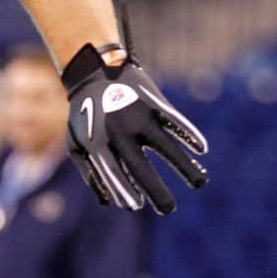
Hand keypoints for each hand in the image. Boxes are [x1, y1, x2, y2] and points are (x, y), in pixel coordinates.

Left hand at [62, 39, 207, 214]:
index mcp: (97, 142)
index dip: (124, 191)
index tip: (137, 207)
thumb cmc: (84, 114)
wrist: (94, 69)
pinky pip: (175, 120)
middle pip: (141, 166)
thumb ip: (89, 172)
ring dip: (184, 165)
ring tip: (200, 183)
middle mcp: (119, 130)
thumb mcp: (75, 143)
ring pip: (166, 145)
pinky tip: (201, 150)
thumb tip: (108, 202)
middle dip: (156, 190)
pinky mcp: (153, 101)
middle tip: (168, 208)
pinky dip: (189, 133)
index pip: (113, 173)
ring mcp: (138, 115)